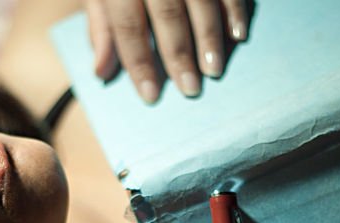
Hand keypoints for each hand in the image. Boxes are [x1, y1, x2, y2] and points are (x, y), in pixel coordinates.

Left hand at [85, 0, 248, 102]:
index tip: (151, 96)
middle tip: (190, 89)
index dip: (138, 62)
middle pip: (166, 13)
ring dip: (210, 36)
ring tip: (214, 70)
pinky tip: (238, 36)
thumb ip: (101, 26)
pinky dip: (236, 9)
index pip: (126, 25)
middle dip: (178, 54)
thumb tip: (101, 72)